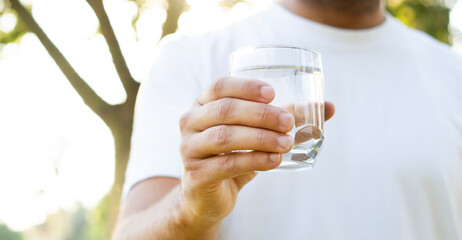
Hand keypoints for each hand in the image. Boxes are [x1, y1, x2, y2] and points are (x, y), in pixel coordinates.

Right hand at [177, 77, 334, 227]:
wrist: (207, 195)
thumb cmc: (233, 155)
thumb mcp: (256, 133)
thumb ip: (286, 117)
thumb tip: (329, 107)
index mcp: (202, 105)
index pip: (219, 87)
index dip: (246, 87)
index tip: (273, 93)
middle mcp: (190, 122)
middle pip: (225, 110)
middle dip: (261, 114)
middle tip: (288, 122)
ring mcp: (189, 148)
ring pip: (225, 136)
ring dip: (260, 138)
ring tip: (287, 142)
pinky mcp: (196, 174)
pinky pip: (227, 164)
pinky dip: (254, 160)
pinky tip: (275, 160)